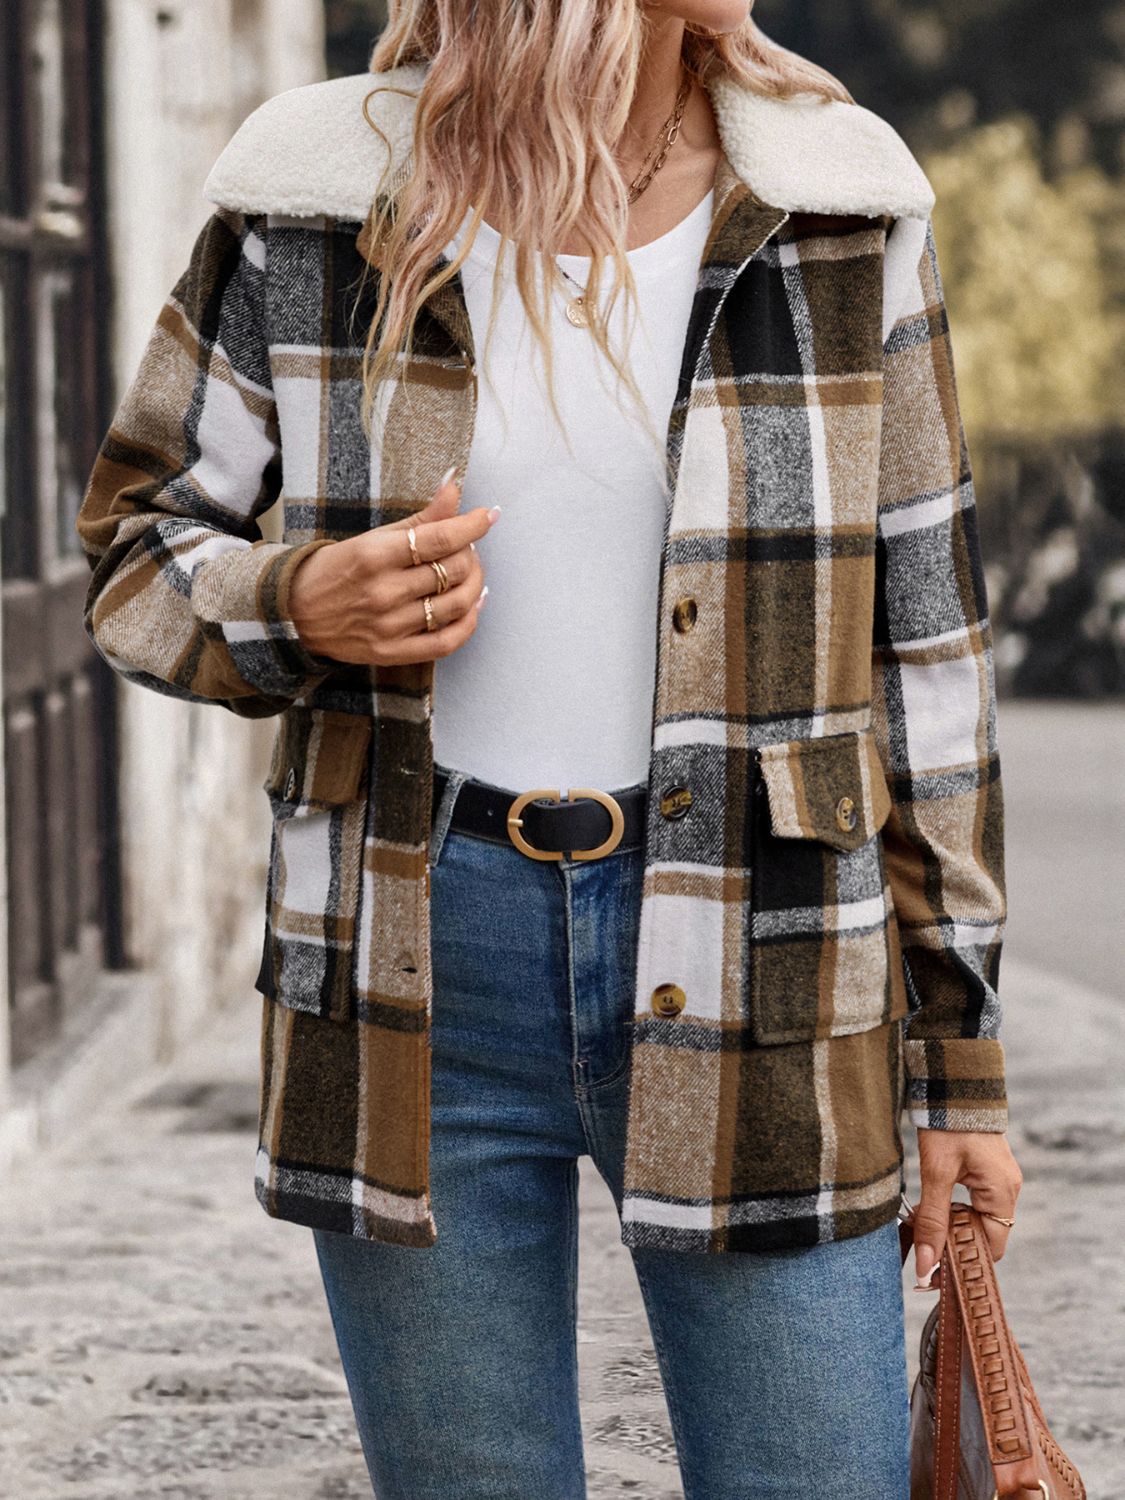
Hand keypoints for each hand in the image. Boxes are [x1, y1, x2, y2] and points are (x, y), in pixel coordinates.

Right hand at [288, 472, 496, 664]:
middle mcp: (383, 593)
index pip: (439, 538)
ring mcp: (389, 627)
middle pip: (452, 570)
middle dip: (471, 553)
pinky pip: (446, 642)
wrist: (294, 616)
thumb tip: (454, 485)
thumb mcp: (372, 537)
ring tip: (470, 572)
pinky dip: (468, 623)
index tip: (488, 515)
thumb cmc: (334, 570)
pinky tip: (472, 606)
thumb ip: (419, 517)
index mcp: (374, 556)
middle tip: (467, 546)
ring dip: (475, 584)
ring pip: (456, 604)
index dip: (471, 525)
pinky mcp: (392, 653)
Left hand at [912, 1129, 1022, 1289]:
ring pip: (976, 1219)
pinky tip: (930, 1208)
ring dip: (951, 1226)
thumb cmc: (947, 1125)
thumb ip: (932, 1219)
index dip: (965, 1259)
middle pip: (984, 1235)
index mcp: (1003, 1192)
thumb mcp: (935, 1173)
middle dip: (954, 1243)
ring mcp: (999, 1180)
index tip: (933, 1269)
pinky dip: (953, 1210)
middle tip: (920, 1247)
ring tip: (921, 1226)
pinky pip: (974, 1203)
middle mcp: (1007, 1189)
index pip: (991, 1246)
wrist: (952, 1084)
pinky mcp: (987, 1172)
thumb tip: (927, 1265)